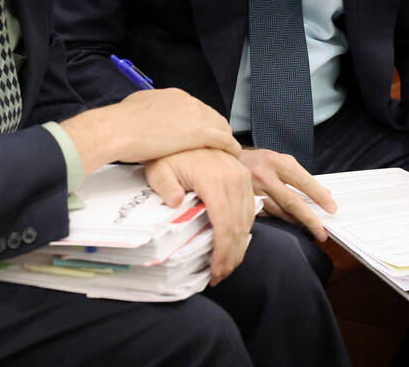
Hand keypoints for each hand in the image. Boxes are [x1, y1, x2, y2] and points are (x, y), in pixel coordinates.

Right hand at [59, 88, 239, 173]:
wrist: (117, 129)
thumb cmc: (119, 123)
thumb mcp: (135, 107)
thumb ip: (147, 109)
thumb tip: (146, 113)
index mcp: (173, 96)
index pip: (195, 108)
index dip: (200, 121)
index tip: (200, 132)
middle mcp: (187, 101)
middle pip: (211, 115)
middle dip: (214, 129)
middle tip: (216, 144)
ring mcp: (194, 115)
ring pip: (220, 126)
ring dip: (223, 138)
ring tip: (226, 151)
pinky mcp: (198, 133)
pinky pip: (222, 139)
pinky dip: (229, 146)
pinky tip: (231, 154)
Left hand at [145, 148, 253, 285]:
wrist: (185, 131)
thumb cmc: (168, 154)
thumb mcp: (159, 169)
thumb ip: (166, 186)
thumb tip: (175, 204)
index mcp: (214, 179)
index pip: (224, 224)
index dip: (222, 252)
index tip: (215, 272)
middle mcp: (234, 178)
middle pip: (239, 226)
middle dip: (231, 256)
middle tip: (220, 276)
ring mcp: (242, 176)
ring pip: (247, 220)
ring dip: (239, 246)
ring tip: (226, 265)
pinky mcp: (243, 176)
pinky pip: (249, 208)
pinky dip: (243, 229)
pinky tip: (233, 243)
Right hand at [238, 148, 335, 239]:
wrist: (223, 159)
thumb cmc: (256, 161)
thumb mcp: (279, 160)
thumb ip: (299, 176)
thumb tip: (323, 193)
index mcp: (275, 162)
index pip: (302, 181)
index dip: (319, 196)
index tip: (331, 207)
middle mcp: (264, 176)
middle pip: (291, 201)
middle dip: (309, 219)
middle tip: (322, 231)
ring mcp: (252, 191)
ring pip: (279, 213)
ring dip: (296, 224)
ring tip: (310, 232)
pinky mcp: (245, 203)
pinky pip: (266, 216)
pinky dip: (280, 222)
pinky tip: (290, 227)